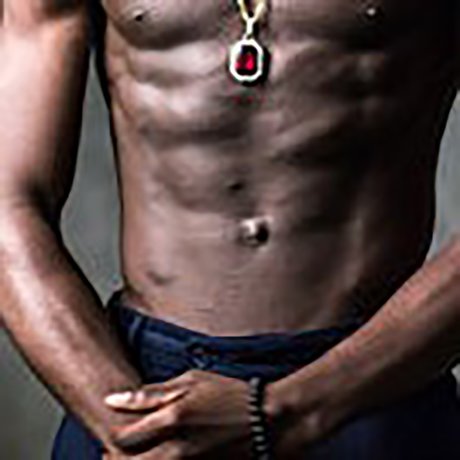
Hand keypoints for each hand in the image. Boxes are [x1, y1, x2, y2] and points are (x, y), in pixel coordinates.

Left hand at [103, 369, 253, 458]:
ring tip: (139, 456)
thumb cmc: (228, 393)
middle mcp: (178, 448)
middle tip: (114, 453)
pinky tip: (163, 457)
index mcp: (172, 419)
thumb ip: (152, 394)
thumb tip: (112, 399)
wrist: (268, 418)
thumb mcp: (192, 381)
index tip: (112, 436)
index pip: (123, 439)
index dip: (111, 440)